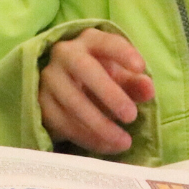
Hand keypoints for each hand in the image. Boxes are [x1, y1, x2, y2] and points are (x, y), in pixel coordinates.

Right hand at [37, 29, 152, 153]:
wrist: (62, 87)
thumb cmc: (99, 76)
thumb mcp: (119, 76)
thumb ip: (135, 83)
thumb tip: (148, 90)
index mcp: (89, 41)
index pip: (106, 42)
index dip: (123, 53)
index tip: (141, 68)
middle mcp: (64, 54)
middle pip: (85, 69)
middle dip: (109, 94)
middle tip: (131, 116)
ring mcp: (48, 77)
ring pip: (72, 100)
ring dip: (100, 124)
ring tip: (124, 142)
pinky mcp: (40, 102)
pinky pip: (62, 122)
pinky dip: (87, 137)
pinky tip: (107, 146)